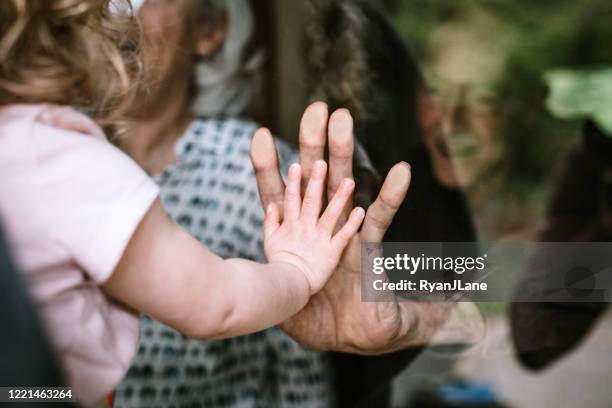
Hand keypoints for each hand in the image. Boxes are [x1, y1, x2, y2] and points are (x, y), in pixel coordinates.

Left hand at [251, 102, 452, 353]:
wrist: (353, 336)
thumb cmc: (315, 320)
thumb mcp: (281, 302)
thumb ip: (264, 285)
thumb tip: (238, 280)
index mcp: (296, 238)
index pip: (279, 196)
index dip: (270, 169)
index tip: (261, 135)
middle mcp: (320, 228)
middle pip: (314, 180)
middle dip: (313, 145)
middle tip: (315, 109)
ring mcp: (345, 234)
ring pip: (345, 189)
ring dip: (345, 156)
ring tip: (344, 122)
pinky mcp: (369, 250)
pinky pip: (381, 221)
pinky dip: (390, 197)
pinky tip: (400, 172)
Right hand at [263, 160, 364, 294]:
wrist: (285, 292)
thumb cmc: (278, 269)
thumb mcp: (269, 243)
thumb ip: (271, 222)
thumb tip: (271, 204)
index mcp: (290, 225)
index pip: (291, 200)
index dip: (293, 183)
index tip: (295, 165)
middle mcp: (304, 229)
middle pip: (310, 202)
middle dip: (315, 182)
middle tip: (321, 163)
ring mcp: (318, 240)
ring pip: (330, 215)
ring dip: (339, 198)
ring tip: (349, 182)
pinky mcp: (330, 253)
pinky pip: (343, 237)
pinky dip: (351, 225)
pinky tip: (361, 211)